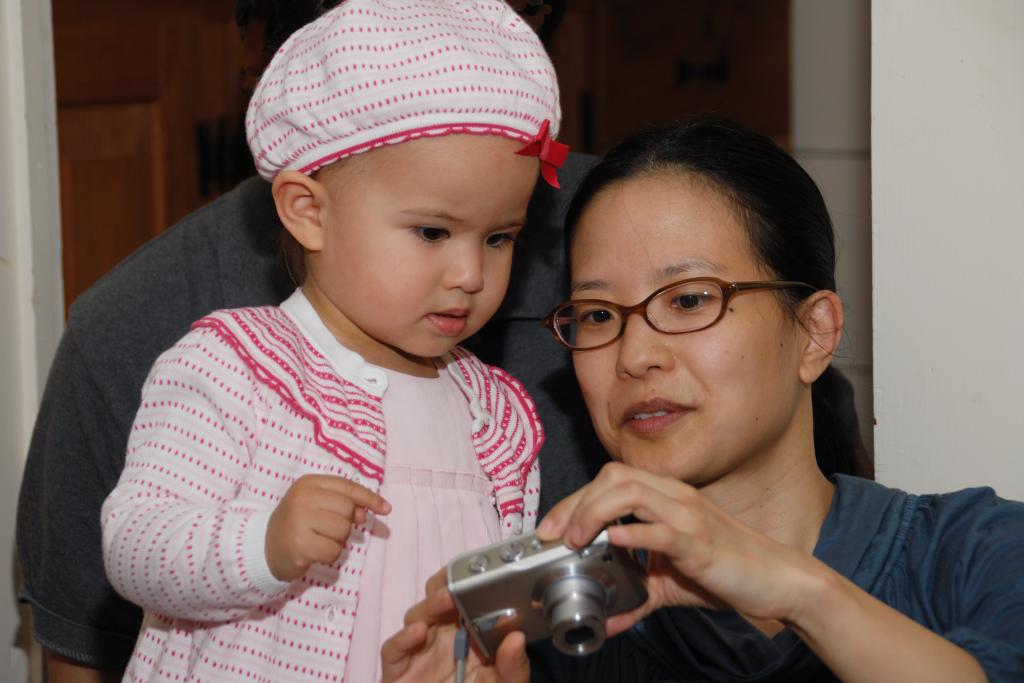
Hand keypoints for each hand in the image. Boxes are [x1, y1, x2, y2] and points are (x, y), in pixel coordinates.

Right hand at [265, 474, 389, 581]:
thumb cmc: (297, 523)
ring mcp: (299, 521)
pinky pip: (334, 551)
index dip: (369, 498)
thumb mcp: (317, 505)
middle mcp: (302, 498)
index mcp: (308, 483)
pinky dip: (329, 555)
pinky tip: (314, 551)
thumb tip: (365, 514)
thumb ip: (342, 503)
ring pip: (343, 531)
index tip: (386, 509)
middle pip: (347, 509)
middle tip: (327, 529)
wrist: (264, 548)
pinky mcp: (300, 545)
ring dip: (337, 540)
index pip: (348, 487)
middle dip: (345, 523)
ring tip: (318, 539)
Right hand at [380, 569, 529, 682]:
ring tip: (447, 599)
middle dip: (443, 584)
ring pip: (415, 617)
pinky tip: (418, 632)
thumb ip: (513, 666)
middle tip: (458, 580)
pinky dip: (402, 638)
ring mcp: (417, 651)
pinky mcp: (397, 669)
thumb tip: (517, 638)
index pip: (460, 598)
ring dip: (429, 605)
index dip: (464, 581)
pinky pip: (392, 649)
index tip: (475, 570)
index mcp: (465, 633)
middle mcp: (439, 636)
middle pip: (434, 599)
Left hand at [536, 462, 821, 634]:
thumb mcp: (670, 585)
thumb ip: (637, 597)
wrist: (777, 580)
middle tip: (552, 535)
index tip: (550, 527)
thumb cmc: (726, 572)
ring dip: (594, 512)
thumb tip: (608, 620)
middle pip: (613, 478)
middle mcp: (674, 497)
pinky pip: (662, 529)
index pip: (610, 480)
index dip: (574, 499)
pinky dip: (633, 533)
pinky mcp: (700, 542)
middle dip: (574, 503)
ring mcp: (688, 515)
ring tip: (574, 539)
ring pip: (630, 492)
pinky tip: (613, 541)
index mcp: (665, 498)